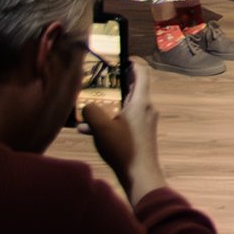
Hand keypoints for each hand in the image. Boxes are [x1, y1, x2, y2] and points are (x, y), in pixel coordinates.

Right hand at [86, 69, 166, 200]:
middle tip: (100, 80)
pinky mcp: (141, 134)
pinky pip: (126, 119)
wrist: (141, 175)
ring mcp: (145, 122)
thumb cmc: (124, 149)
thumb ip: (91, 112)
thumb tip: (87, 106)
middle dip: (116, 83)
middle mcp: (146, 108)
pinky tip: (90, 130)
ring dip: (110, 104)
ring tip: (90, 106)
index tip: (119, 58)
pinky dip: (111, 119)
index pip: (141, 72)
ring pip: (127, 105)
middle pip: (134, 88)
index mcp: (141, 102)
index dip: (132, 62)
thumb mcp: (102, 128)